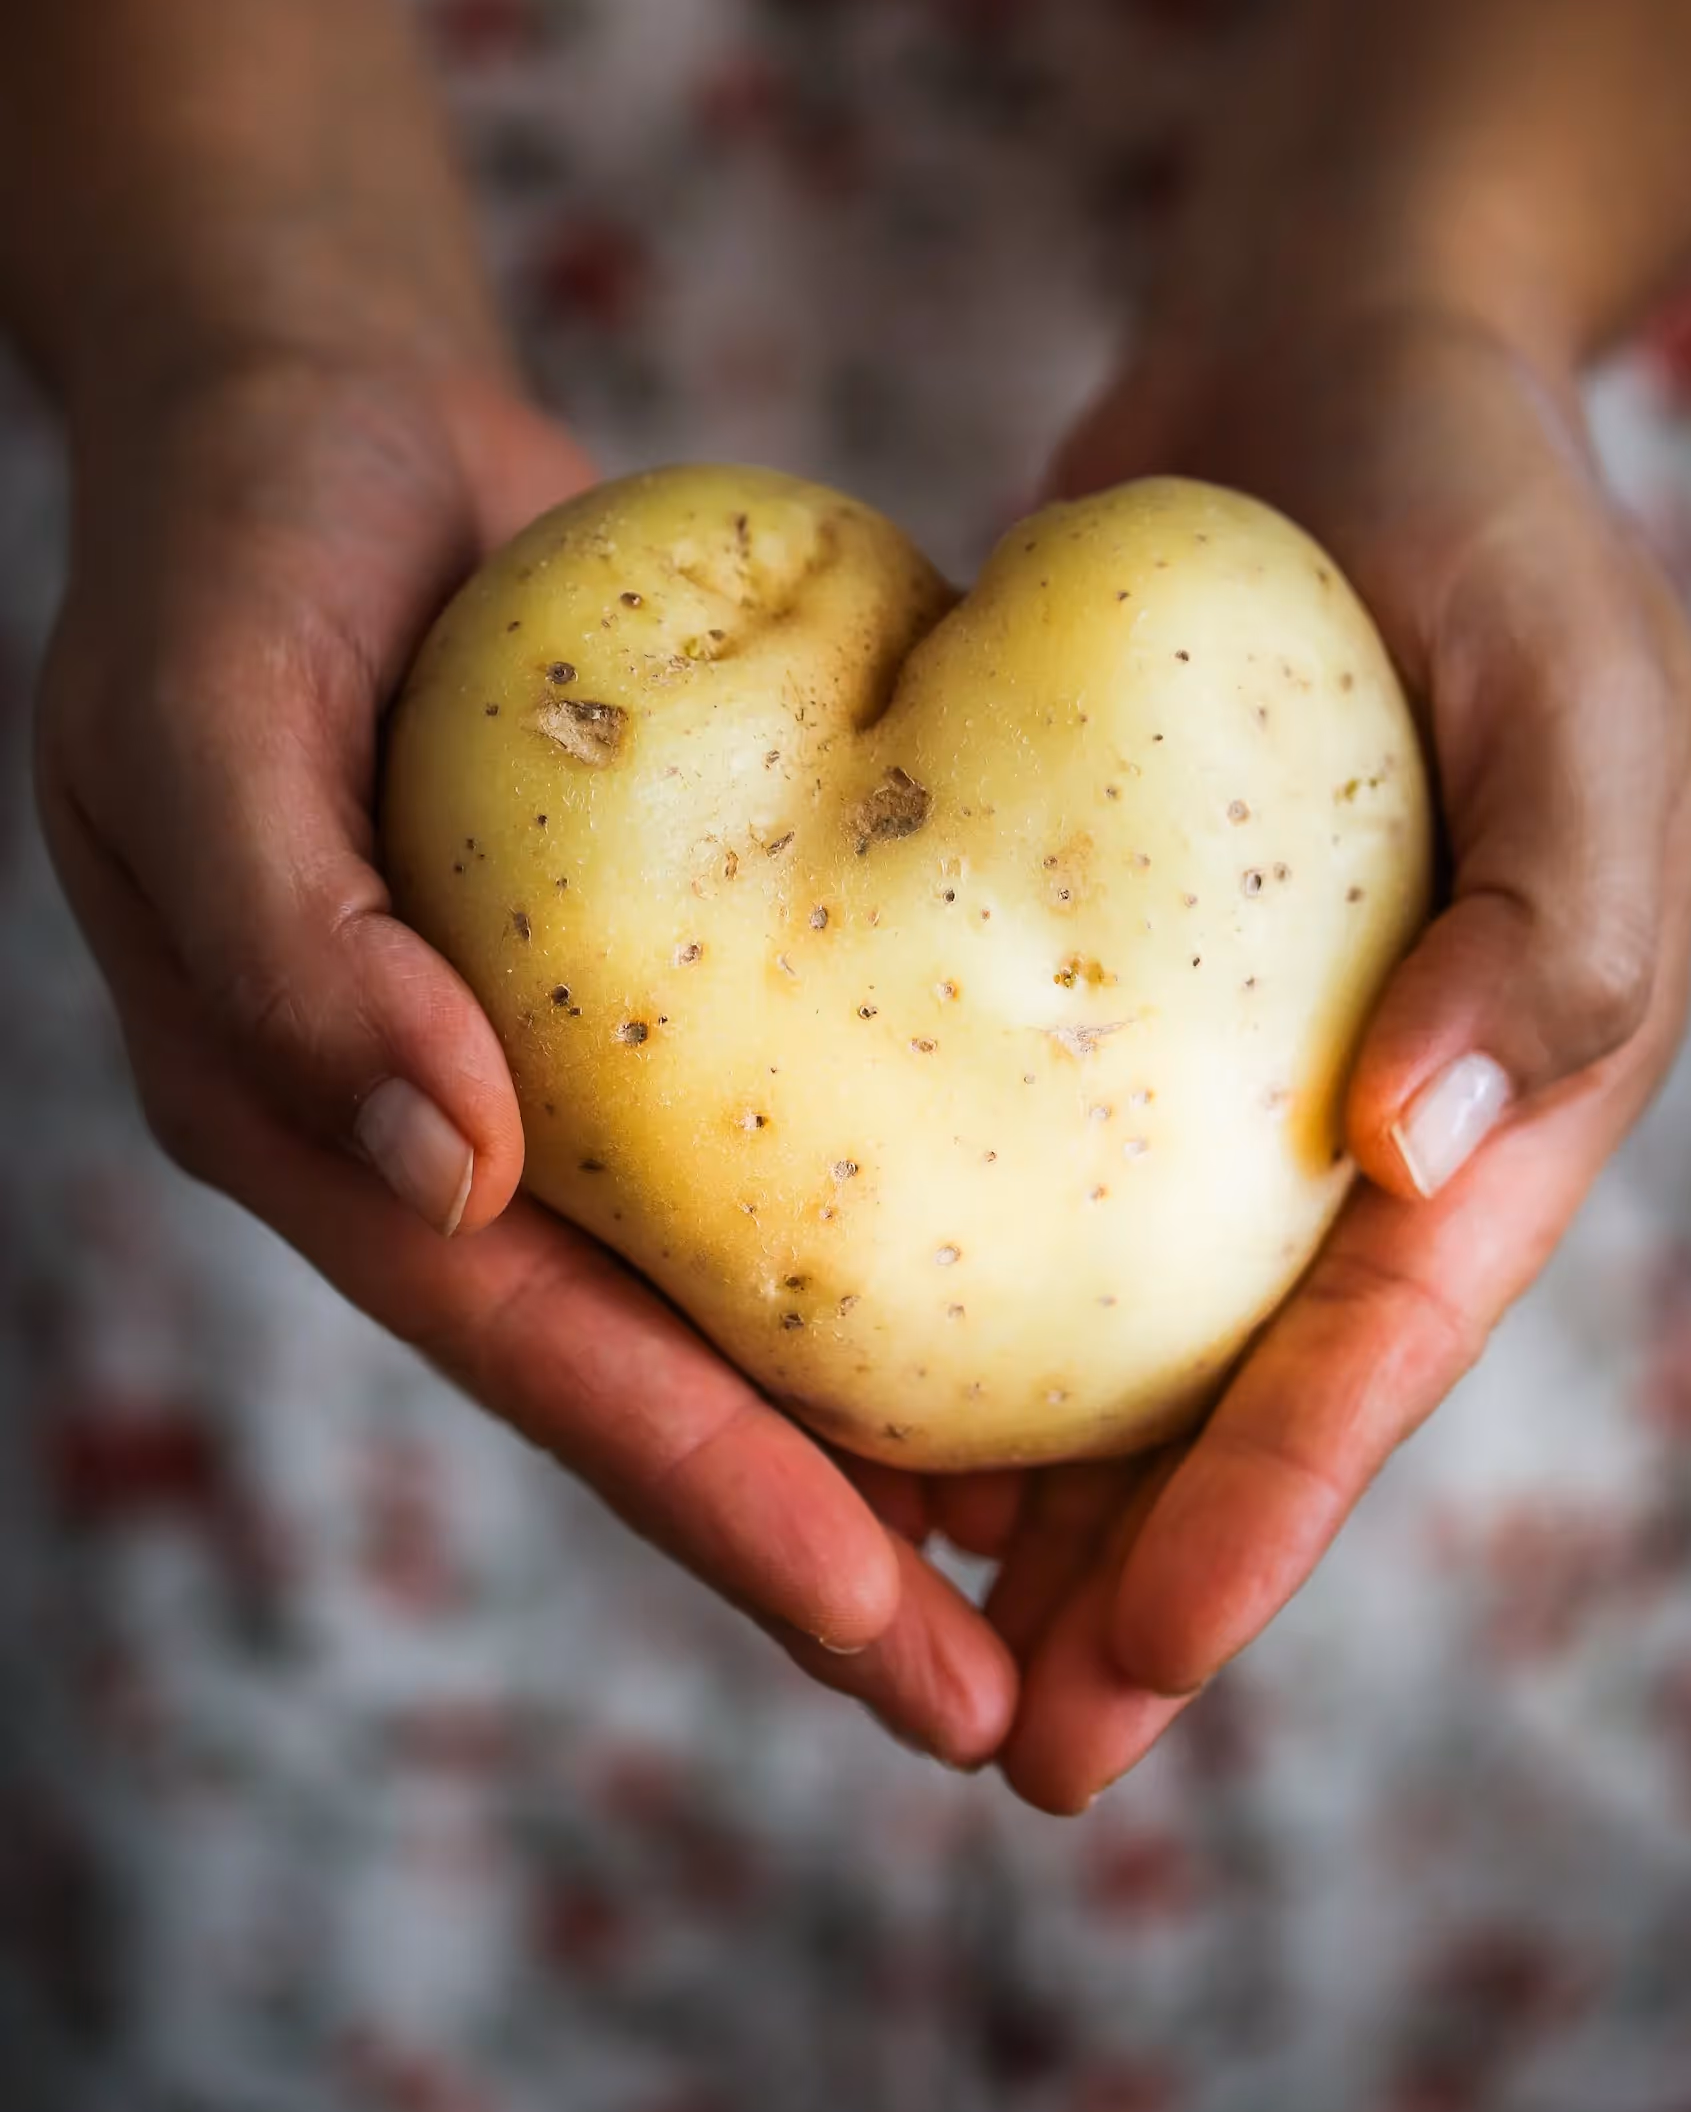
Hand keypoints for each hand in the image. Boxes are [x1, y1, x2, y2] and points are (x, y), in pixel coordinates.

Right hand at [36, 349, 1016, 1767]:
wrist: (320, 412)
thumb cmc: (238, 546)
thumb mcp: (205, 713)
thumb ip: (290, 946)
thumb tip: (446, 1177)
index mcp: (314, 1125)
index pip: (535, 1357)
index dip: (711, 1499)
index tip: (892, 1634)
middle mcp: (437, 1142)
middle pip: (647, 1385)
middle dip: (819, 1551)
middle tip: (1006, 1700)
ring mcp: (544, 1077)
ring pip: (730, 1297)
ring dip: (879, 1437)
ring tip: (1064, 1566)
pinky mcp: (649, 988)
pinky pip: (782, 1139)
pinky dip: (895, 1238)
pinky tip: (1037, 1299)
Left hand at [963, 302, 1690, 1811]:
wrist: (1342, 345)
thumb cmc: (1489, 503)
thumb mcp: (1583, 686)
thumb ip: (1557, 931)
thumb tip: (1419, 1168)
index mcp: (1514, 1085)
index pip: (1379, 1348)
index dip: (1264, 1524)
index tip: (1131, 1677)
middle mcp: (1363, 1097)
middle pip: (1246, 1385)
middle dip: (1140, 1576)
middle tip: (1002, 1745)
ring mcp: (1224, 1042)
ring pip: (1121, 1307)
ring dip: (1030, 1469)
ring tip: (895, 1609)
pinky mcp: (1091, 964)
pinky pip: (1013, 1148)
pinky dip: (943, 1269)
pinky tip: (831, 1359)